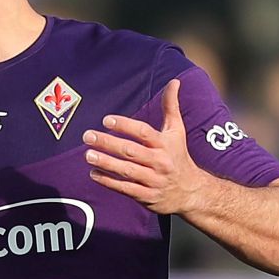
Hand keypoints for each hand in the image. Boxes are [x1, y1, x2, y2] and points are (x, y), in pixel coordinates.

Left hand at [81, 79, 206, 215]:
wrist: (191, 192)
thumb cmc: (179, 156)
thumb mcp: (177, 131)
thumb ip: (171, 106)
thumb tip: (174, 81)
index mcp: (165, 144)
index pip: (143, 133)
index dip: (125, 125)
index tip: (106, 120)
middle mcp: (159, 162)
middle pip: (131, 151)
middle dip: (108, 143)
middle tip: (88, 136)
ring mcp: (153, 180)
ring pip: (126, 171)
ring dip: (105, 163)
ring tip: (88, 155)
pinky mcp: (147, 196)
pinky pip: (125, 189)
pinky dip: (109, 182)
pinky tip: (94, 173)